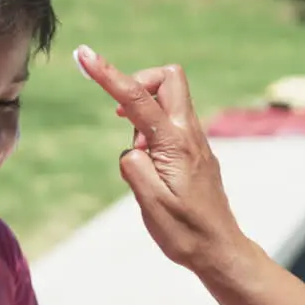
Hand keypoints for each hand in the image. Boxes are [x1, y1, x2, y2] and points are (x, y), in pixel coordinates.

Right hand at [74, 46, 255, 278]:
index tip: (84, 54)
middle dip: (139, 82)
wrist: (219, 250)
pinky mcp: (193, 151)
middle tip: (121, 114)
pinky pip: (171, 122)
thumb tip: (132, 146)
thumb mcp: (150, 203)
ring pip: (169, 100)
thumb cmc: (185, 232)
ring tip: (138, 155)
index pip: (137, 99)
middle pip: (168, 79)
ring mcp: (195, 141)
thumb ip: (134, 165)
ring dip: (143, 112)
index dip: (108, 74)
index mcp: (175, 144)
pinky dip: (151, 129)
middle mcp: (189, 135)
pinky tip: (148, 162)